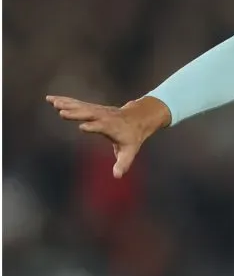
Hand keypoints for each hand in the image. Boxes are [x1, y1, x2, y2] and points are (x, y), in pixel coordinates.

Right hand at [46, 95, 170, 177]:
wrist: (139, 117)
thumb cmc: (133, 137)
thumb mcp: (130, 151)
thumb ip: (123, 163)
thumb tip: (117, 176)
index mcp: (112, 127)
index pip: (102, 126)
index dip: (94, 127)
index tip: (82, 127)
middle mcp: (104, 116)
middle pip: (89, 114)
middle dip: (76, 113)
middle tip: (62, 112)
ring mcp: (98, 110)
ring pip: (81, 106)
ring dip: (66, 104)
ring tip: (52, 102)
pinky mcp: (93, 108)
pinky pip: (77, 104)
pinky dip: (65, 101)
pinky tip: (52, 99)